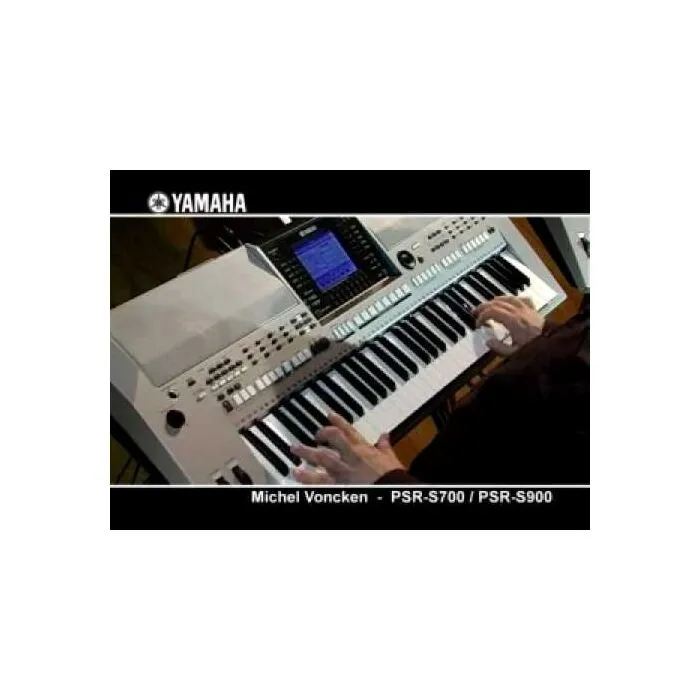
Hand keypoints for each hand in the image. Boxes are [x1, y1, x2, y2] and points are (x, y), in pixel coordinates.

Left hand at [290, 412, 404, 483]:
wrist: (392, 489)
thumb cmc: (393, 476)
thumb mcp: (390, 458)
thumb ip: (384, 446)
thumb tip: (385, 435)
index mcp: (362, 449)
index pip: (347, 430)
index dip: (337, 421)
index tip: (328, 414)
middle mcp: (349, 458)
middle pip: (329, 443)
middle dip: (317, 439)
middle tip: (306, 438)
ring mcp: (342, 472)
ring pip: (320, 462)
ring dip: (306, 457)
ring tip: (295, 456)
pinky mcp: (339, 486)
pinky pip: (320, 483)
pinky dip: (308, 480)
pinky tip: (297, 476)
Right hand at [474, 295, 544, 355]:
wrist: (553, 346)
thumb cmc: (536, 350)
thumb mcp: (514, 354)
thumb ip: (499, 348)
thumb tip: (488, 342)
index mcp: (513, 321)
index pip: (492, 312)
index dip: (482, 316)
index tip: (478, 324)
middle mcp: (519, 312)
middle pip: (497, 303)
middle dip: (484, 306)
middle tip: (476, 312)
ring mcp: (527, 310)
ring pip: (508, 298)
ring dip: (496, 300)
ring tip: (489, 304)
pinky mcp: (534, 311)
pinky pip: (522, 299)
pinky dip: (513, 299)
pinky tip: (510, 301)